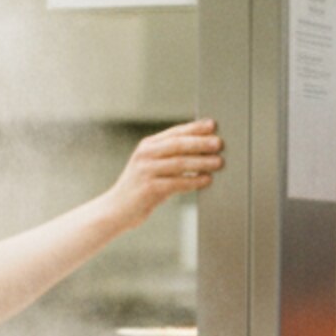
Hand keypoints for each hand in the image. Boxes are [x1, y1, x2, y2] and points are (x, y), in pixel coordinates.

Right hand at [110, 120, 224, 223]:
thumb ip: (169, 156)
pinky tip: (206, 180)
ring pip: (179, 163)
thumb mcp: (150, 166)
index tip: (213, 125)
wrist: (116, 210)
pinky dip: (194, 181)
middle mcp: (145, 155)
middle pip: (178, 145)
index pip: (174, 132)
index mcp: (147, 145)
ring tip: (218, 162)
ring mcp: (146, 171)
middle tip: (219, 143)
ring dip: (201, 162)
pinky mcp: (149, 189)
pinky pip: (177, 183)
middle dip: (200, 143)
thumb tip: (203, 149)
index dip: (194, 128)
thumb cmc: (141, 187)